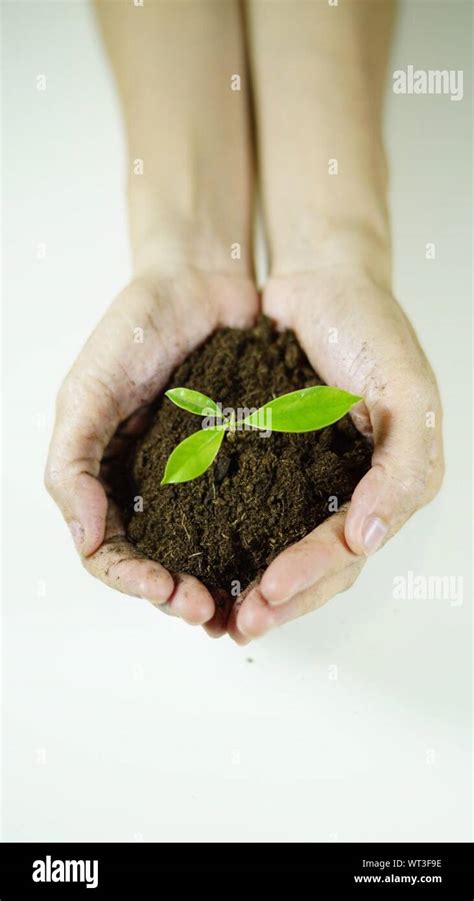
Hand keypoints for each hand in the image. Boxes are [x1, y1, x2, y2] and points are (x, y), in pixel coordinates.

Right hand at [45, 267, 257, 634]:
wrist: (200, 283)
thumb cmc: (134, 330)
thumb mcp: (88, 391)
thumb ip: (73, 464)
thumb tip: (84, 539)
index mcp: (107, 480)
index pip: (108, 552)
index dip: (131, 580)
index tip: (165, 588)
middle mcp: (152, 490)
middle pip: (158, 565)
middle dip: (177, 595)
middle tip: (208, 609)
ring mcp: (200, 481)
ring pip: (205, 553)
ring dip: (218, 585)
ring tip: (241, 603)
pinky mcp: (245, 464)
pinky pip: (251, 516)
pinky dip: (258, 547)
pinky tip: (276, 563)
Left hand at [228, 266, 443, 642]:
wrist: (322, 281)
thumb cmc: (370, 329)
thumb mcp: (406, 389)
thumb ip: (405, 466)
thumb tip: (367, 539)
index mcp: (388, 485)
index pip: (348, 548)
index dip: (310, 576)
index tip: (265, 594)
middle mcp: (350, 492)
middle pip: (316, 566)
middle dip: (278, 600)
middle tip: (236, 624)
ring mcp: (308, 481)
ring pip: (282, 550)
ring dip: (252, 587)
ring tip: (214, 613)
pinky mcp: (270, 464)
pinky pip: (252, 514)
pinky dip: (232, 543)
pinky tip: (202, 562)